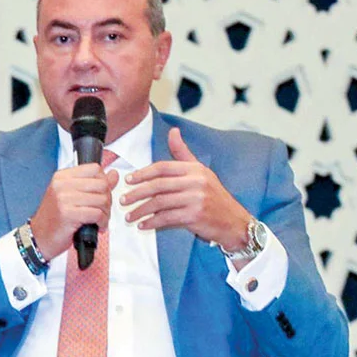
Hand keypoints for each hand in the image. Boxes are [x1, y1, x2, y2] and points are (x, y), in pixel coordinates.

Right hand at [29, 162, 117, 261]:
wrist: (39, 238)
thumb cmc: (55, 219)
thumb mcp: (72, 196)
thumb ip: (94, 184)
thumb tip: (114, 174)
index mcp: (62, 177)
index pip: (94, 169)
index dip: (103, 181)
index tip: (100, 194)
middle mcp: (61, 185)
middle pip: (101, 184)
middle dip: (108, 199)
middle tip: (103, 210)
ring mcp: (64, 199)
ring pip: (101, 199)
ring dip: (106, 212)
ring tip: (100, 220)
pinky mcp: (68, 214)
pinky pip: (97, 214)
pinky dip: (102, 222)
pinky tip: (98, 226)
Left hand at [121, 127, 253, 260]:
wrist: (234, 221)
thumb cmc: (214, 196)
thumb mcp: (201, 172)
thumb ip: (183, 153)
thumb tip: (173, 131)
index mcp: (195, 169)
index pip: (162, 167)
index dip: (143, 173)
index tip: (128, 180)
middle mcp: (196, 182)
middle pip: (158, 185)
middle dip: (137, 193)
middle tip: (123, 200)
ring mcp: (196, 199)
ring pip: (160, 203)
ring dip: (141, 211)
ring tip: (129, 216)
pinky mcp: (195, 215)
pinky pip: (167, 218)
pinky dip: (152, 222)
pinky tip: (143, 225)